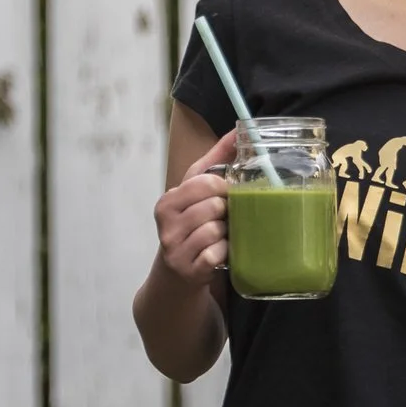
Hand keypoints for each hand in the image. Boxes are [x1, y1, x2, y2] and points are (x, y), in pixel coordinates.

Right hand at [152, 129, 236, 286]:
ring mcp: (175, 250)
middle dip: (227, 212)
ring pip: (217, 230)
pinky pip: (218, 253)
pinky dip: (225, 252)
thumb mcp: (196, 192)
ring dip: (227, 233)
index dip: (225, 187)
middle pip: (214, 206)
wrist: (177, 275)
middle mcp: (166, 225)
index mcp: (167, 201)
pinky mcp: (189, 271)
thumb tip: (240, 131)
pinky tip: (220, 252)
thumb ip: (217, 160)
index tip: (227, 194)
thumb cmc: (192, 226)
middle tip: (225, 218)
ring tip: (221, 235)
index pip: (205, 182)